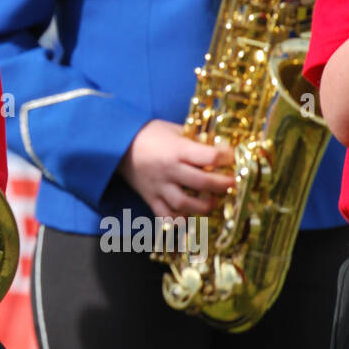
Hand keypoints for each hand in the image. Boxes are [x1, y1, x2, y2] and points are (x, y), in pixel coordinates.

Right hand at [116, 119, 233, 217]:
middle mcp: (169, 169)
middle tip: (231, 184)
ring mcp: (159, 186)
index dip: (226, 157)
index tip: (232, 157)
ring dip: (203, 206)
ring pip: (184, 204)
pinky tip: (189, 216)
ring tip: (211, 202)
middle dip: (222, 185)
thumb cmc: (148, 133)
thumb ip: (194, 139)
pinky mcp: (150, 197)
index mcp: (176, 149)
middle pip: (202, 183)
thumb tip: (220, 147)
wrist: (116, 144)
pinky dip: (179, 220)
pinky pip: (165, 215)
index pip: (209, 157)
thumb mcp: (173, 128)